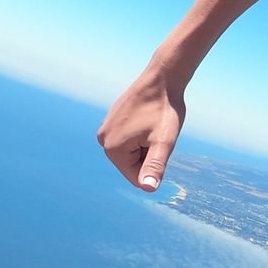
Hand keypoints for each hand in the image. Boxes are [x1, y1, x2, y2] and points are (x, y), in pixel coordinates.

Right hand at [96, 65, 186, 191]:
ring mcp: (106, 129)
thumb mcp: (164, 141)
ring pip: (132, 151)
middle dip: (148, 153)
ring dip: (146, 143)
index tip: (158, 141)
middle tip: (156, 132)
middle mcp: (103, 140)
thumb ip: (154, 166)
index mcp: (112, 149)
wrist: (162, 79)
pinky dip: (142, 133)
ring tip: (152, 124)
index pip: (136, 177)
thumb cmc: (164, 109)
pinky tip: (148, 118)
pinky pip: (129, 139)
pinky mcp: (111, 121)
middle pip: (133, 164)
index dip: (154, 165)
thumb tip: (148, 189)